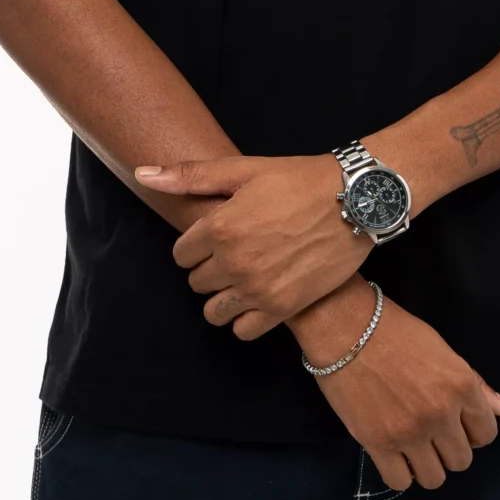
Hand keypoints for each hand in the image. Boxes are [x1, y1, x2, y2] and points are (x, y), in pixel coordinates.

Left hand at [136, 154, 368, 338]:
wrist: (355, 201)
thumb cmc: (299, 180)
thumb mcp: (243, 169)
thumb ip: (190, 176)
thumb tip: (143, 174)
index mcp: (219, 227)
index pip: (181, 255)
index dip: (196, 246)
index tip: (217, 237)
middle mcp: (234, 262)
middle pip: (196, 282)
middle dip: (209, 269)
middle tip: (235, 253)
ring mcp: (257, 289)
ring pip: (213, 311)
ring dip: (223, 297)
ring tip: (244, 278)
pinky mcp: (283, 308)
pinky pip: (243, 330)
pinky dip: (245, 319)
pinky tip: (258, 298)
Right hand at [297, 284, 499, 490]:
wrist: (345, 326)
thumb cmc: (396, 331)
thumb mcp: (444, 351)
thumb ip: (477, 385)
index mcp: (462, 387)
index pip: (486, 435)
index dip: (471, 433)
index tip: (454, 425)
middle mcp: (441, 415)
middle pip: (461, 460)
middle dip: (448, 450)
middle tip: (429, 433)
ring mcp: (410, 432)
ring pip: (434, 478)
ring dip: (426, 465)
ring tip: (411, 447)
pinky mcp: (377, 443)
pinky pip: (399, 482)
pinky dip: (399, 473)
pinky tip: (392, 455)